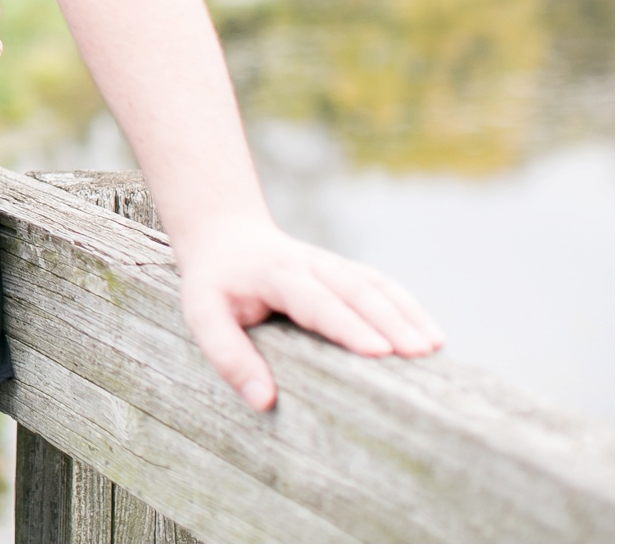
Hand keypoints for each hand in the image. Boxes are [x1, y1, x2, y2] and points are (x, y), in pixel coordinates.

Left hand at [173, 218, 445, 409]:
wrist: (225, 236)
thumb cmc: (214, 284)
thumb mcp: (202, 316)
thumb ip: (228, 356)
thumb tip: (262, 400)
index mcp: (274, 273)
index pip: (316, 300)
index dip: (348, 324)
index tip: (379, 351)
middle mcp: (309, 263)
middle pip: (356, 289)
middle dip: (390, 320)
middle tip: (420, 354)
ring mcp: (330, 264)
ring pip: (375, 284)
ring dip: (406, 313)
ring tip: (434, 348)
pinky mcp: (344, 271)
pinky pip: (381, 285)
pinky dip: (407, 306)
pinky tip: (430, 333)